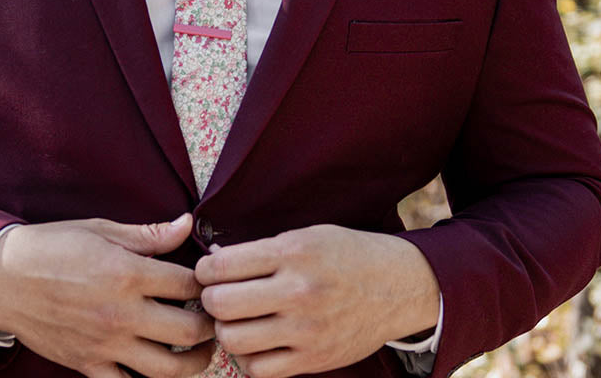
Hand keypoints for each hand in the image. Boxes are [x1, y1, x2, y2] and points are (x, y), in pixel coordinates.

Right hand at [0, 212, 214, 377]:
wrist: (4, 279)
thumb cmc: (55, 246)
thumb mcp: (103, 229)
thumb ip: (150, 235)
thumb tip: (187, 225)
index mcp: (128, 273)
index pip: (188, 284)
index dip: (207, 282)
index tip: (211, 280)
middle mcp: (122, 313)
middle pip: (188, 331)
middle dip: (211, 325)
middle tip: (216, 317)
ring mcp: (106, 344)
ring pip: (167, 369)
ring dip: (194, 362)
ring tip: (200, 350)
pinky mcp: (89, 366)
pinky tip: (159, 367)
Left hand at [195, 225, 439, 377]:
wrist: (396, 286)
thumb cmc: (345, 255)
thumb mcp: (305, 236)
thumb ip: (261, 251)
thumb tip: (214, 262)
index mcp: (292, 252)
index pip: (222, 266)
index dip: (204, 270)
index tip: (208, 272)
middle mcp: (297, 291)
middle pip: (221, 304)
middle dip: (210, 300)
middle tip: (217, 296)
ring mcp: (305, 330)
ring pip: (233, 340)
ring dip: (225, 330)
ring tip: (235, 321)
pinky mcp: (313, 360)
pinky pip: (259, 370)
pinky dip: (247, 359)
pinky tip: (254, 343)